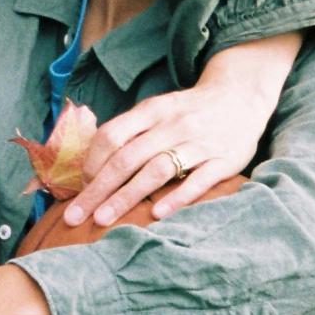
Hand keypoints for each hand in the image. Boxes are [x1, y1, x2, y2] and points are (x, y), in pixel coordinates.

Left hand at [64, 36, 297, 226]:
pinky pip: (198, 180)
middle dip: (97, 190)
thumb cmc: (189, 110)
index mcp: (151, 111)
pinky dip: (176, 197)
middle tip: (74, 216)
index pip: (111, 135)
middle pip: (126, 159)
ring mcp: (199, 142)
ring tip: (104, 219)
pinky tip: (157, 214)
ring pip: (156, 170)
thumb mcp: (158, 109)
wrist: (240, 94)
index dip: (91, 163)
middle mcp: (172, 125)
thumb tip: (93, 164)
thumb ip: (131, 131)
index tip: (79, 187)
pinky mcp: (224, 159)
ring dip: (126, 197)